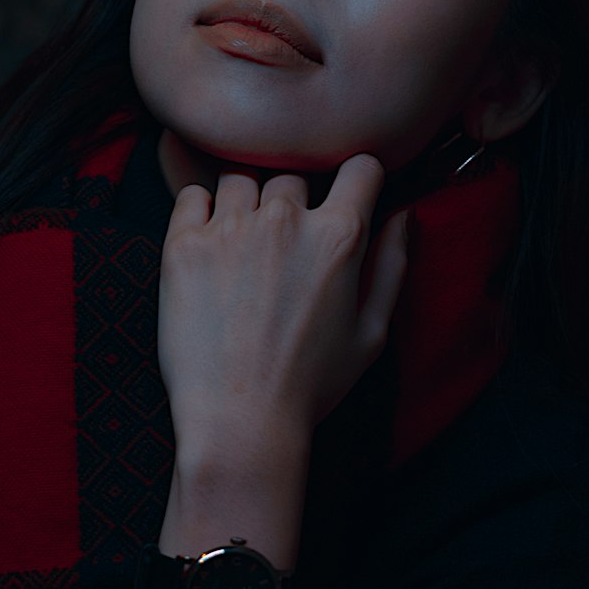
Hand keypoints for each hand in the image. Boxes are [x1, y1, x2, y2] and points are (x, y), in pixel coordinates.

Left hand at [156, 153, 408, 454]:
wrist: (239, 422)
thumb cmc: (311, 385)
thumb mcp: (372, 332)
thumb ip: (392, 265)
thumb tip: (404, 215)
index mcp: (339, 237)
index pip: (360, 167)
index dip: (358, 180)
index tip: (346, 198)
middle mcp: (286, 220)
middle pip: (293, 178)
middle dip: (293, 205)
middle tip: (282, 251)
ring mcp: (232, 228)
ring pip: (242, 181)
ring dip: (246, 206)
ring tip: (241, 251)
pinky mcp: (184, 244)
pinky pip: (193, 196)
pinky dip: (201, 211)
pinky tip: (208, 246)